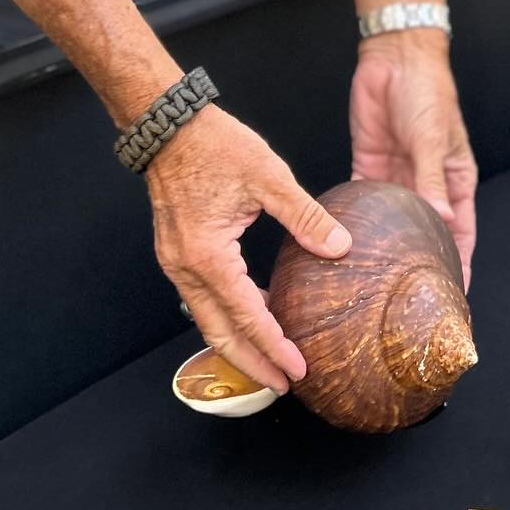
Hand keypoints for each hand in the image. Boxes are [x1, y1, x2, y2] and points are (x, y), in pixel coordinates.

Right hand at [146, 103, 350, 394]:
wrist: (168, 124)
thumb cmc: (216, 144)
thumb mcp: (268, 175)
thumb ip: (305, 216)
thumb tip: (340, 247)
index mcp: (209, 255)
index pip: (247, 316)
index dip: (274, 346)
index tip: (298, 371)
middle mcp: (186, 267)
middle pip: (219, 333)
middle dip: (252, 363)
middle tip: (284, 385)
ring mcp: (176, 261)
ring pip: (207, 319)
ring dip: (238, 343)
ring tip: (270, 359)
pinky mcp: (176, 251)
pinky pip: (202, 298)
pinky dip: (227, 315)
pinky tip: (254, 310)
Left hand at [349, 30, 477, 287]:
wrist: (395, 58)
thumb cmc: (428, 92)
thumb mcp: (432, 138)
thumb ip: (433, 180)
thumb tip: (442, 220)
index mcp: (454, 180)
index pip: (460, 232)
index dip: (459, 263)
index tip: (454, 296)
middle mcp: (426, 184)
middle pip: (424, 233)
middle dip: (418, 263)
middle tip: (406, 301)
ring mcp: (396, 177)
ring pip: (391, 220)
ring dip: (384, 245)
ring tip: (372, 281)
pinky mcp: (368, 164)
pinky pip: (362, 198)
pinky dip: (356, 217)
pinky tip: (344, 241)